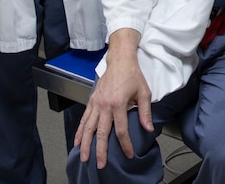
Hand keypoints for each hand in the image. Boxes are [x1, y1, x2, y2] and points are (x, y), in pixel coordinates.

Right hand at [75, 31, 152, 167]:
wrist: (120, 60)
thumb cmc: (132, 75)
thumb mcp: (144, 92)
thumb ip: (145, 112)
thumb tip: (148, 129)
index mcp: (118, 104)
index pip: (121, 130)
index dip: (125, 144)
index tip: (128, 154)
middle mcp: (105, 105)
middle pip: (101, 132)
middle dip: (100, 150)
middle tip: (100, 164)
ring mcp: (96, 103)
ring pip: (88, 127)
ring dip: (85, 144)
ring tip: (84, 157)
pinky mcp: (91, 101)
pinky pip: (83, 119)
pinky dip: (79, 131)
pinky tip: (76, 141)